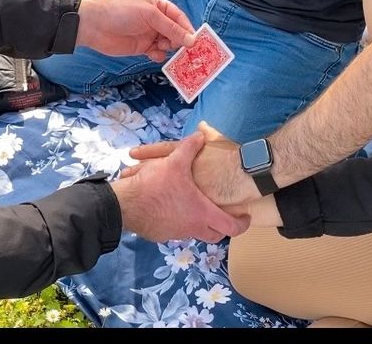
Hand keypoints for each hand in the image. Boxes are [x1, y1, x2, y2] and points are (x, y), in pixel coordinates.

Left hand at [76, 0, 193, 61]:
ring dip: (168, 47)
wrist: (95, 25)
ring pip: (167, 43)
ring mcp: (148, 33)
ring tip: (163, 47)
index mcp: (158, 5)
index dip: (187, 28)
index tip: (195, 40)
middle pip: (175, 32)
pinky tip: (154, 54)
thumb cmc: (121, 12)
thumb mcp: (149, 14)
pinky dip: (158, 55)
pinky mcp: (141, 46)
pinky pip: (156, 52)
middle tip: (182, 49)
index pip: (178, 17)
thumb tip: (191, 40)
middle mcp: (155, 19)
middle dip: (180, 40)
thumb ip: (171, 28)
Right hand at [111, 133, 250, 242]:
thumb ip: (190, 148)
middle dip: (223, 226)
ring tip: (194, 206)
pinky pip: (176, 231)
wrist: (126, 205)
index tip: (245, 216)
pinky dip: (179, 222)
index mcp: (202, 213)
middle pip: (216, 235)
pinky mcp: (160, 235)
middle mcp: (192, 228)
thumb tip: (200, 135)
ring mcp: (176, 234)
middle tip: (223, 214)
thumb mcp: (174, 162)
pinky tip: (171, 207)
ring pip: (195, 233)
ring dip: (199, 222)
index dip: (242, 223)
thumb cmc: (154, 186)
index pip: (232, 227)